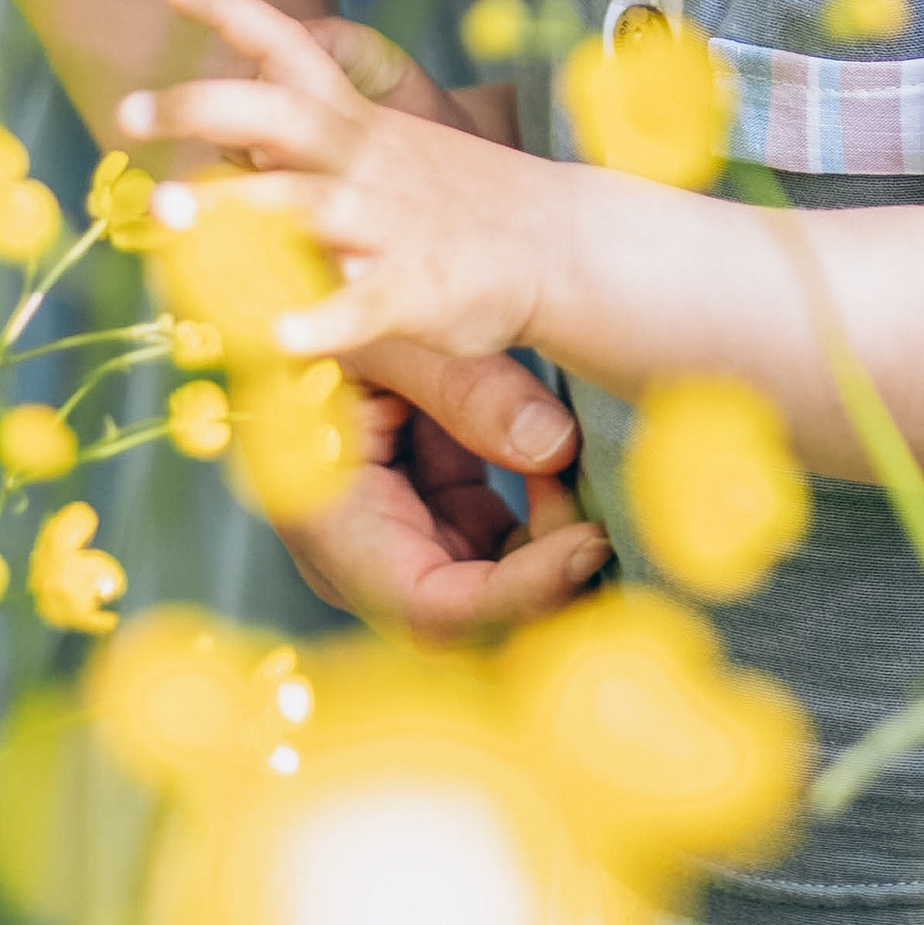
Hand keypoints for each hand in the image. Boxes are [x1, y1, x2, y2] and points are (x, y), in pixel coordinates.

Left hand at [118, 0, 555, 360]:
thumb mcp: (386, 149)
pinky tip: (276, 338)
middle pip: (274, 113)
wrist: (559, 244)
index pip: (289, 50)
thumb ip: (311, 141)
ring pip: (302, 204)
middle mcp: (360, 161)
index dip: (232, 12)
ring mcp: (385, 224)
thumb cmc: (451, 201)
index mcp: (353, 124)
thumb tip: (223, 138)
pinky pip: (362, 303)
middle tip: (125, 111)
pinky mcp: (415, 288)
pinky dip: (321, 320)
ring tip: (164, 218)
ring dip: (232, 207)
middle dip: (198, 104)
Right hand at [276, 340, 607, 638]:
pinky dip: (542, 513)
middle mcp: (360, 555)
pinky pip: (499, 543)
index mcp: (328, 523)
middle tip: (613, 525)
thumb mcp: (392, 336)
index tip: (590, 544)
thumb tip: (555, 449)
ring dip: (552, 546)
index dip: (519, 594)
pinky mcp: (432, 518)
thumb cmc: (327, 317)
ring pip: (496, 585)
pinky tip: (561, 467)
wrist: (309, 308)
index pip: (433, 608)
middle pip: (472, 616)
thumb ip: (465, 386)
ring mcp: (400, 540)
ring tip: (589, 483)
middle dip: (549, 584)